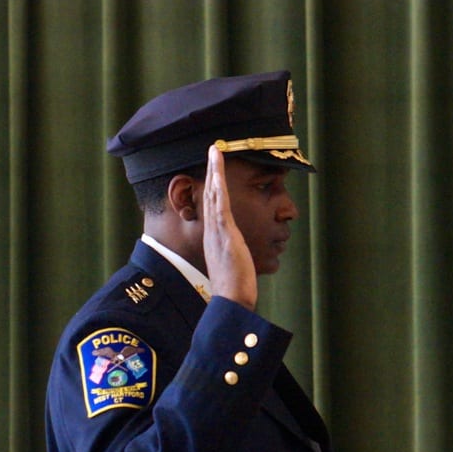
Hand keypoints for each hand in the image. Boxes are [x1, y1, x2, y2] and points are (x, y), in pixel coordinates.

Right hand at [202, 146, 257, 309]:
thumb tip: (243, 258)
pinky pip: (219, 205)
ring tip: (214, 151)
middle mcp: (213, 231)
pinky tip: (218, 173)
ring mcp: (217, 231)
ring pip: (213, 195)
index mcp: (215, 237)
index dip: (213, 185)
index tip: (215, 169)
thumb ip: (236, 258)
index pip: (213, 205)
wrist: (231, 301)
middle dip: (211, 171)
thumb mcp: (235, 267)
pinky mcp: (224, 234)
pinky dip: (217, 187)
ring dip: (213, 172)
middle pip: (210, 194)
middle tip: (213, 149)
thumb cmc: (235, 290)